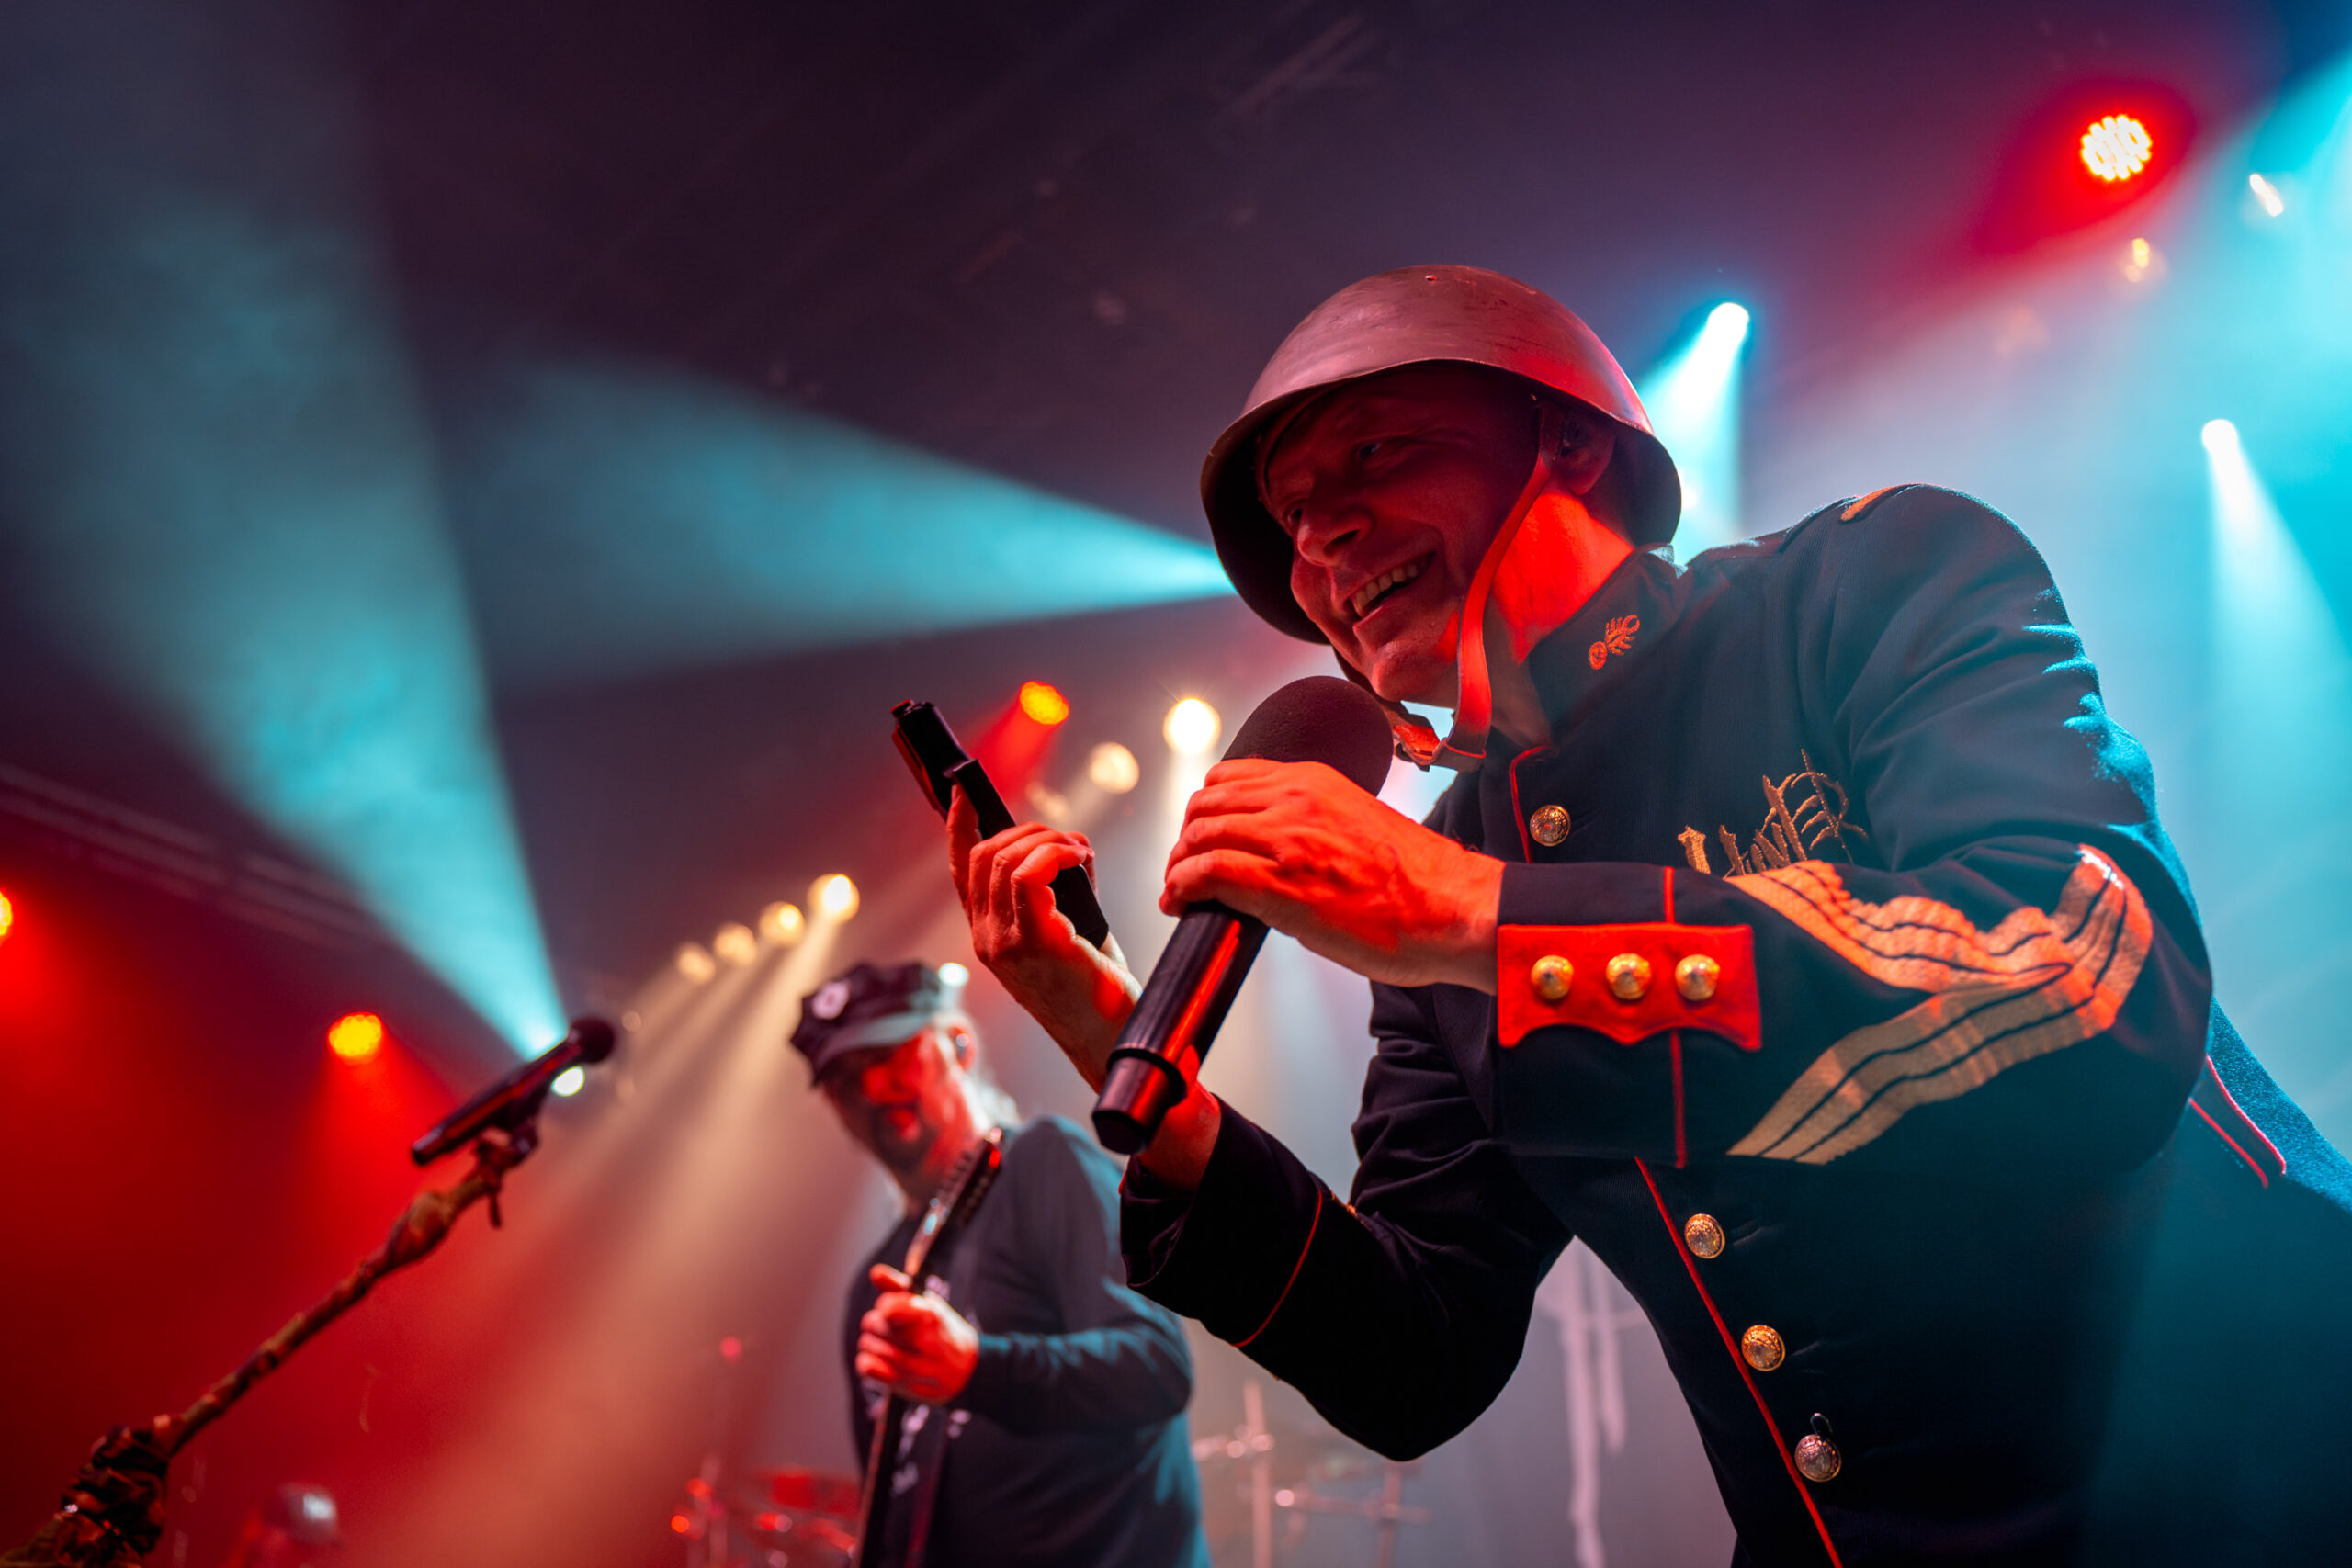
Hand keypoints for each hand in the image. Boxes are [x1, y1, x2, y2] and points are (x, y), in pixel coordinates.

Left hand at [858, 1265, 979, 1403]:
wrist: (967, 1370)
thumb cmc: (941, 1329)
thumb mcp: (928, 1303)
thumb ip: (898, 1287)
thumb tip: (875, 1272)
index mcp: (930, 1316)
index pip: (890, 1308)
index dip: (885, 1306)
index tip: (890, 1308)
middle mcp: (924, 1343)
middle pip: (873, 1323)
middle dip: (877, 1321)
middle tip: (892, 1326)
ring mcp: (915, 1367)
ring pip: (868, 1345)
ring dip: (872, 1341)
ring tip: (888, 1342)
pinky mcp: (904, 1386)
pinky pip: (867, 1368)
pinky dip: (867, 1361)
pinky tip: (880, 1359)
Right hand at [949, 788, 1139, 1087]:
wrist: (1115, 1037)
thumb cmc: (1099, 989)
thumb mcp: (1072, 930)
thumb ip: (1061, 890)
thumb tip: (1072, 848)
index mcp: (989, 935)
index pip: (960, 870)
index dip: (958, 825)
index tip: (964, 792)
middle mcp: (986, 939)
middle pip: (982, 854)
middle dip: (1026, 830)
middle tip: (1067, 841)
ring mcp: (1003, 943)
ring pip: (1003, 858)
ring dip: (1047, 839)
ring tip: (1078, 850)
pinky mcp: (1033, 942)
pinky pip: (1029, 874)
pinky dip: (1056, 852)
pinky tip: (1079, 857)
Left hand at [1163, 759, 1502, 991]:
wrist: (1456, 908)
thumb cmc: (1421, 882)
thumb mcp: (1358, 823)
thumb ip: (1313, 826)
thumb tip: (1276, 855)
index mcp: (1316, 780)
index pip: (1231, 776)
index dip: (1207, 810)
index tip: (1205, 837)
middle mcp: (1295, 799)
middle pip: (1205, 803)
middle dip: (1187, 839)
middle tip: (1186, 869)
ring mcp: (1286, 839)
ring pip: (1199, 834)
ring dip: (1179, 864)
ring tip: (1179, 890)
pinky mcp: (1281, 884)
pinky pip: (1206, 872)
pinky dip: (1182, 886)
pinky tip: (1182, 902)